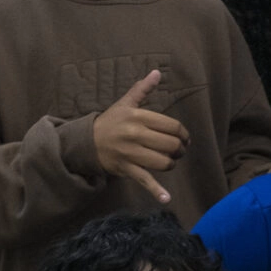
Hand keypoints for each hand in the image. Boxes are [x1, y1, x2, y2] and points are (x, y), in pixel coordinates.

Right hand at [92, 70, 188, 204]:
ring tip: (170, 160)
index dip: (183, 134)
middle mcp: (135, 134)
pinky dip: (156, 191)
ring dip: (171, 163)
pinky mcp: (125, 168)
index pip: (172, 126)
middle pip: (171, 145)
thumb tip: (157, 72)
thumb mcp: (125, 103)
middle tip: (178, 150)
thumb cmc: (111, 122)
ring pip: (163, 162)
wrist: (86, 141)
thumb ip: (143, 89)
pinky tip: (167, 198)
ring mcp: (130, 152)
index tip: (184, 138)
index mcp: (137, 117)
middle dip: (180, 149)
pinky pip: (144, 180)